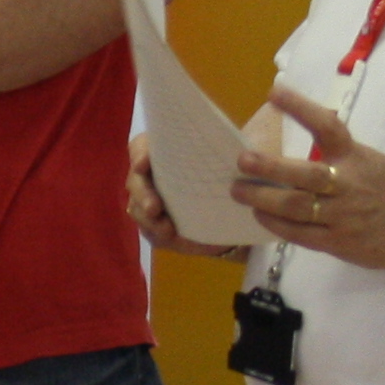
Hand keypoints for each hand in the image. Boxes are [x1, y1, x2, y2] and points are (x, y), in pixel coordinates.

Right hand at [127, 133, 247, 258]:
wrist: (234, 209)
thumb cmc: (228, 177)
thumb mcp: (231, 161)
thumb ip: (234, 153)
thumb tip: (248, 154)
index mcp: (164, 152)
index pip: (141, 146)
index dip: (139, 153)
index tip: (143, 164)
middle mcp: (151, 175)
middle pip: (136, 180)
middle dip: (143, 193)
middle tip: (154, 207)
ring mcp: (149, 201)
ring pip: (137, 208)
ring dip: (149, 219)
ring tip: (166, 229)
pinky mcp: (155, 225)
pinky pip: (150, 231)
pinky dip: (159, 234)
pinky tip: (172, 237)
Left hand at [236, 87, 384, 269]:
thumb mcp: (368, 160)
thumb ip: (336, 152)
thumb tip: (292, 137)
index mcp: (356, 157)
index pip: (328, 127)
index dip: (301, 109)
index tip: (274, 93)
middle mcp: (348, 184)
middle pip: (305, 175)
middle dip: (269, 166)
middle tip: (241, 160)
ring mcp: (343, 215)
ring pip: (296, 207)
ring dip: (262, 198)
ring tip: (238, 190)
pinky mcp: (338, 242)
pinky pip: (300, 234)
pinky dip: (276, 224)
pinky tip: (260, 215)